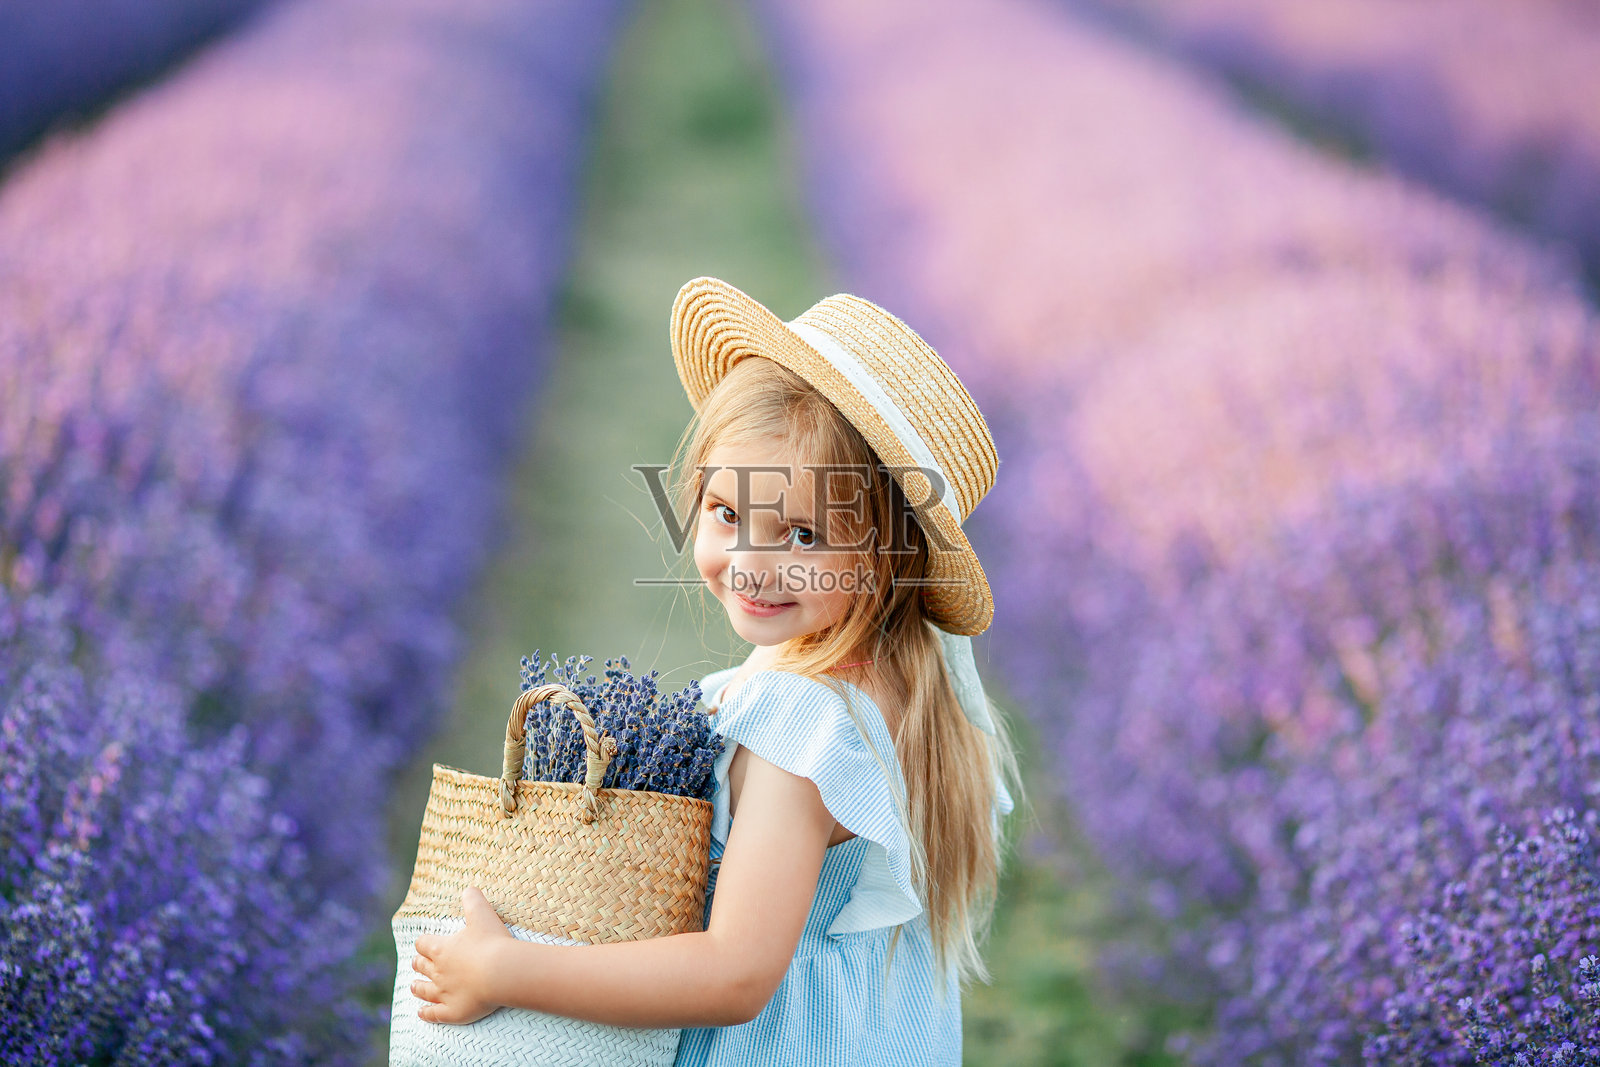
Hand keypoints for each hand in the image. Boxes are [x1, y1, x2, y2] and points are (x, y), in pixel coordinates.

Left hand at [411, 887, 513, 1024]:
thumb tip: (467, 889)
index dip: (424, 943)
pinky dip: (426, 1014)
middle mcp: (437, 971)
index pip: (423, 944)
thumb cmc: (492, 942)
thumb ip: (473, 899)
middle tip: (418, 963)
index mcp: (441, 948)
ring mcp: (443, 993)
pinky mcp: (453, 1011)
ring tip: (413, 987)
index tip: (425, 943)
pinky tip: (421, 1013)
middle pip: (421, 966)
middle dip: (419, 964)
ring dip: (418, 988)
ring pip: (424, 991)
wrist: (501, 972)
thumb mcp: (482, 913)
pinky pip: (434, 1014)